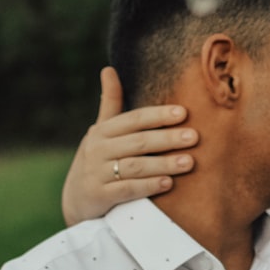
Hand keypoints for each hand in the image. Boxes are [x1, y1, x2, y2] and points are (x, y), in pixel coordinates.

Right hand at [61, 67, 199, 225]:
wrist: (75, 200)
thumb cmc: (97, 159)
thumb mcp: (101, 130)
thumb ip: (110, 103)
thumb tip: (108, 69)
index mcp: (102, 131)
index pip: (133, 119)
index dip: (158, 115)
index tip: (183, 113)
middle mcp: (98, 150)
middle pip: (137, 142)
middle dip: (167, 139)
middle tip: (194, 137)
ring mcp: (97, 174)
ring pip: (134, 166)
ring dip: (163, 163)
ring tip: (189, 162)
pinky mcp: (99, 196)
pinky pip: (127, 190)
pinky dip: (148, 186)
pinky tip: (168, 183)